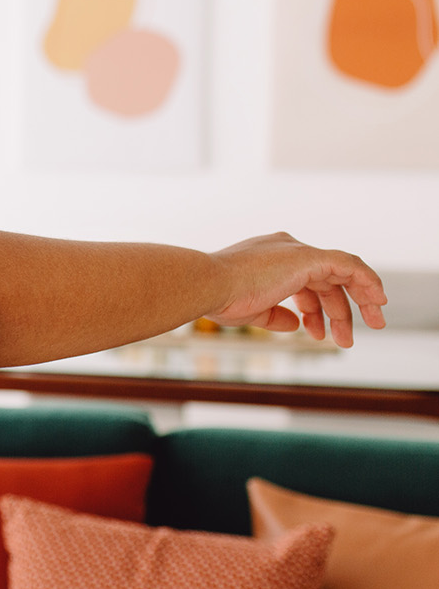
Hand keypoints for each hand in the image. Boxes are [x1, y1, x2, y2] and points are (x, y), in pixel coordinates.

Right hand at [206, 232, 386, 347]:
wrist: (210, 284)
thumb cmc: (220, 297)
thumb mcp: (252, 312)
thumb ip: (276, 316)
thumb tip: (294, 324)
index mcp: (270, 258)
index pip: (304, 282)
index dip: (314, 309)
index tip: (317, 332)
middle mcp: (286, 249)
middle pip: (325, 280)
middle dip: (337, 311)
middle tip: (345, 339)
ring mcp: (298, 251)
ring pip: (342, 274)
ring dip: (357, 304)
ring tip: (358, 334)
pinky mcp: (309, 257)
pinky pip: (351, 266)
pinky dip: (368, 282)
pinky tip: (378, 302)